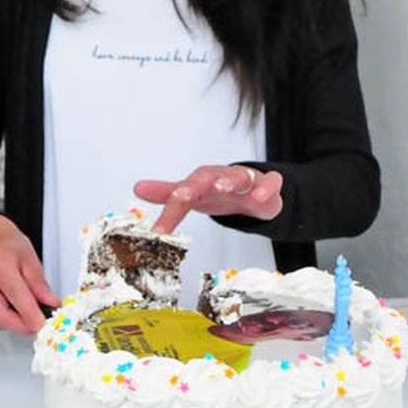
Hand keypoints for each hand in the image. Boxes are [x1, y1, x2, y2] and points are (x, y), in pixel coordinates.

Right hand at [0, 214, 59, 334]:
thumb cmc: (5, 244)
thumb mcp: (30, 260)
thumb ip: (40, 286)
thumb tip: (49, 305)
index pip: (18, 299)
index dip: (32, 318)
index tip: (40, 325)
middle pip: (0, 315)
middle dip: (20, 325)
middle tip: (32, 322)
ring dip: (7, 319)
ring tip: (14, 302)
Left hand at [133, 165, 283, 234]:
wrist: (253, 190)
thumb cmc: (220, 192)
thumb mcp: (194, 195)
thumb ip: (167, 194)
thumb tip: (137, 188)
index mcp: (201, 182)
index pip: (182, 195)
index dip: (170, 213)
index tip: (158, 231)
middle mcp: (220, 178)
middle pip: (206, 178)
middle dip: (194, 186)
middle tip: (182, 196)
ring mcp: (245, 180)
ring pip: (238, 176)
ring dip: (230, 180)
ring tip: (223, 187)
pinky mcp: (267, 184)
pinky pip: (269, 183)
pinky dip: (266, 188)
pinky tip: (260, 197)